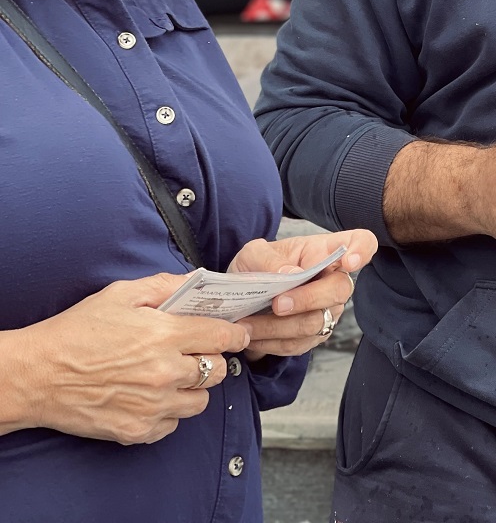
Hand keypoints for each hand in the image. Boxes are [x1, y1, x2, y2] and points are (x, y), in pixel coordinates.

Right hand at [6, 273, 250, 444]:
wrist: (39, 375)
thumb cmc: (78, 330)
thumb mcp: (121, 294)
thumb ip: (165, 286)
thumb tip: (197, 282)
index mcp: (165, 335)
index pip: (222, 336)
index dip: (235, 333)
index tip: (238, 332)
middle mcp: (165, 374)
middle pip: (217, 370)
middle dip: (213, 358)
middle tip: (197, 351)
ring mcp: (153, 406)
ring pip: (200, 401)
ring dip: (194, 387)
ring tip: (172, 374)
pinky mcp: (138, 431)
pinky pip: (173, 423)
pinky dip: (170, 411)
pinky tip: (151, 395)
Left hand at [227, 230, 376, 359]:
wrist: (244, 297)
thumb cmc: (257, 266)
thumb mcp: (253, 254)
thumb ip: (270, 260)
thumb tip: (291, 273)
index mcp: (325, 250)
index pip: (362, 243)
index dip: (362, 251)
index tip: (349, 262)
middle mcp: (334, 279)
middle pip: (340, 289)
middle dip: (307, 299)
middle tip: (276, 303)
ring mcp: (328, 309)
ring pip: (316, 322)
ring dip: (278, 327)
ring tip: (247, 325)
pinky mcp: (315, 335)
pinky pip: (298, 343)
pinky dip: (271, 342)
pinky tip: (252, 335)